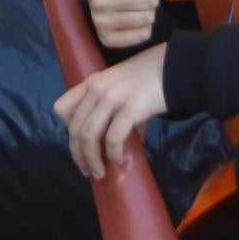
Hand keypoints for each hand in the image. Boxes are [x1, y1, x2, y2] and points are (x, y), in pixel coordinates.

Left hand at [54, 43, 169, 180]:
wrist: (176, 66)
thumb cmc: (150, 78)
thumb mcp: (123, 90)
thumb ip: (115, 114)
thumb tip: (120, 148)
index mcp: (91, 83)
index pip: (61, 108)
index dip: (68, 129)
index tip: (81, 142)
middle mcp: (97, 89)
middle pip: (75, 129)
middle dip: (79, 155)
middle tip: (88, 172)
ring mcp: (112, 97)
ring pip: (89, 135)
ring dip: (91, 160)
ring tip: (100, 173)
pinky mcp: (131, 107)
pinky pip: (113, 137)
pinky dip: (113, 154)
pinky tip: (119, 161)